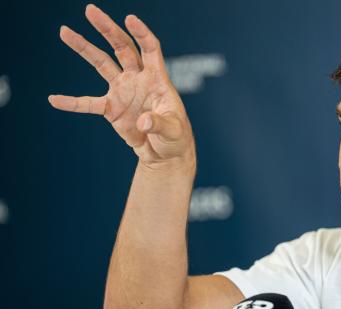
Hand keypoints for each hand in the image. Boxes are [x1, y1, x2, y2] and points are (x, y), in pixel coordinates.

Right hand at [49, 4, 194, 167]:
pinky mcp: (111, 108)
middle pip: (122, 48)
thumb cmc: (175, 137)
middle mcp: (138, 79)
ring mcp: (123, 91)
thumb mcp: (173, 131)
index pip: (150, 50)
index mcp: (157, 79)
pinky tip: (54, 99)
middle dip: (107, 29)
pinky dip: (72, 103)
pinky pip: (88, 103)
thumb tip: (143, 121)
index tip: (130, 19)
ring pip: (101, 64)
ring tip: (65, 31)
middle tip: (90, 11)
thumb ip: (159, 124)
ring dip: (84, 48)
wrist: (164, 152)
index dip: (141, 34)